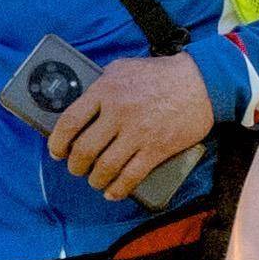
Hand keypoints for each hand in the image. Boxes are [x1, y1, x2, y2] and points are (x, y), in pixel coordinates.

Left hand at [53, 52, 224, 202]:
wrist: (201, 81)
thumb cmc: (160, 74)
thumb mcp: (122, 68)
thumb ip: (100, 85)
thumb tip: (79, 105)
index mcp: (105, 91)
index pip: (70, 122)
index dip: (58, 141)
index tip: (56, 151)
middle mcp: (119, 113)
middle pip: (84, 149)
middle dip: (75, 165)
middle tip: (75, 167)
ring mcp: (138, 133)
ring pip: (105, 167)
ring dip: (95, 179)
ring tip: (94, 180)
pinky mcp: (157, 149)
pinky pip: (131, 176)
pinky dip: (118, 188)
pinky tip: (112, 191)